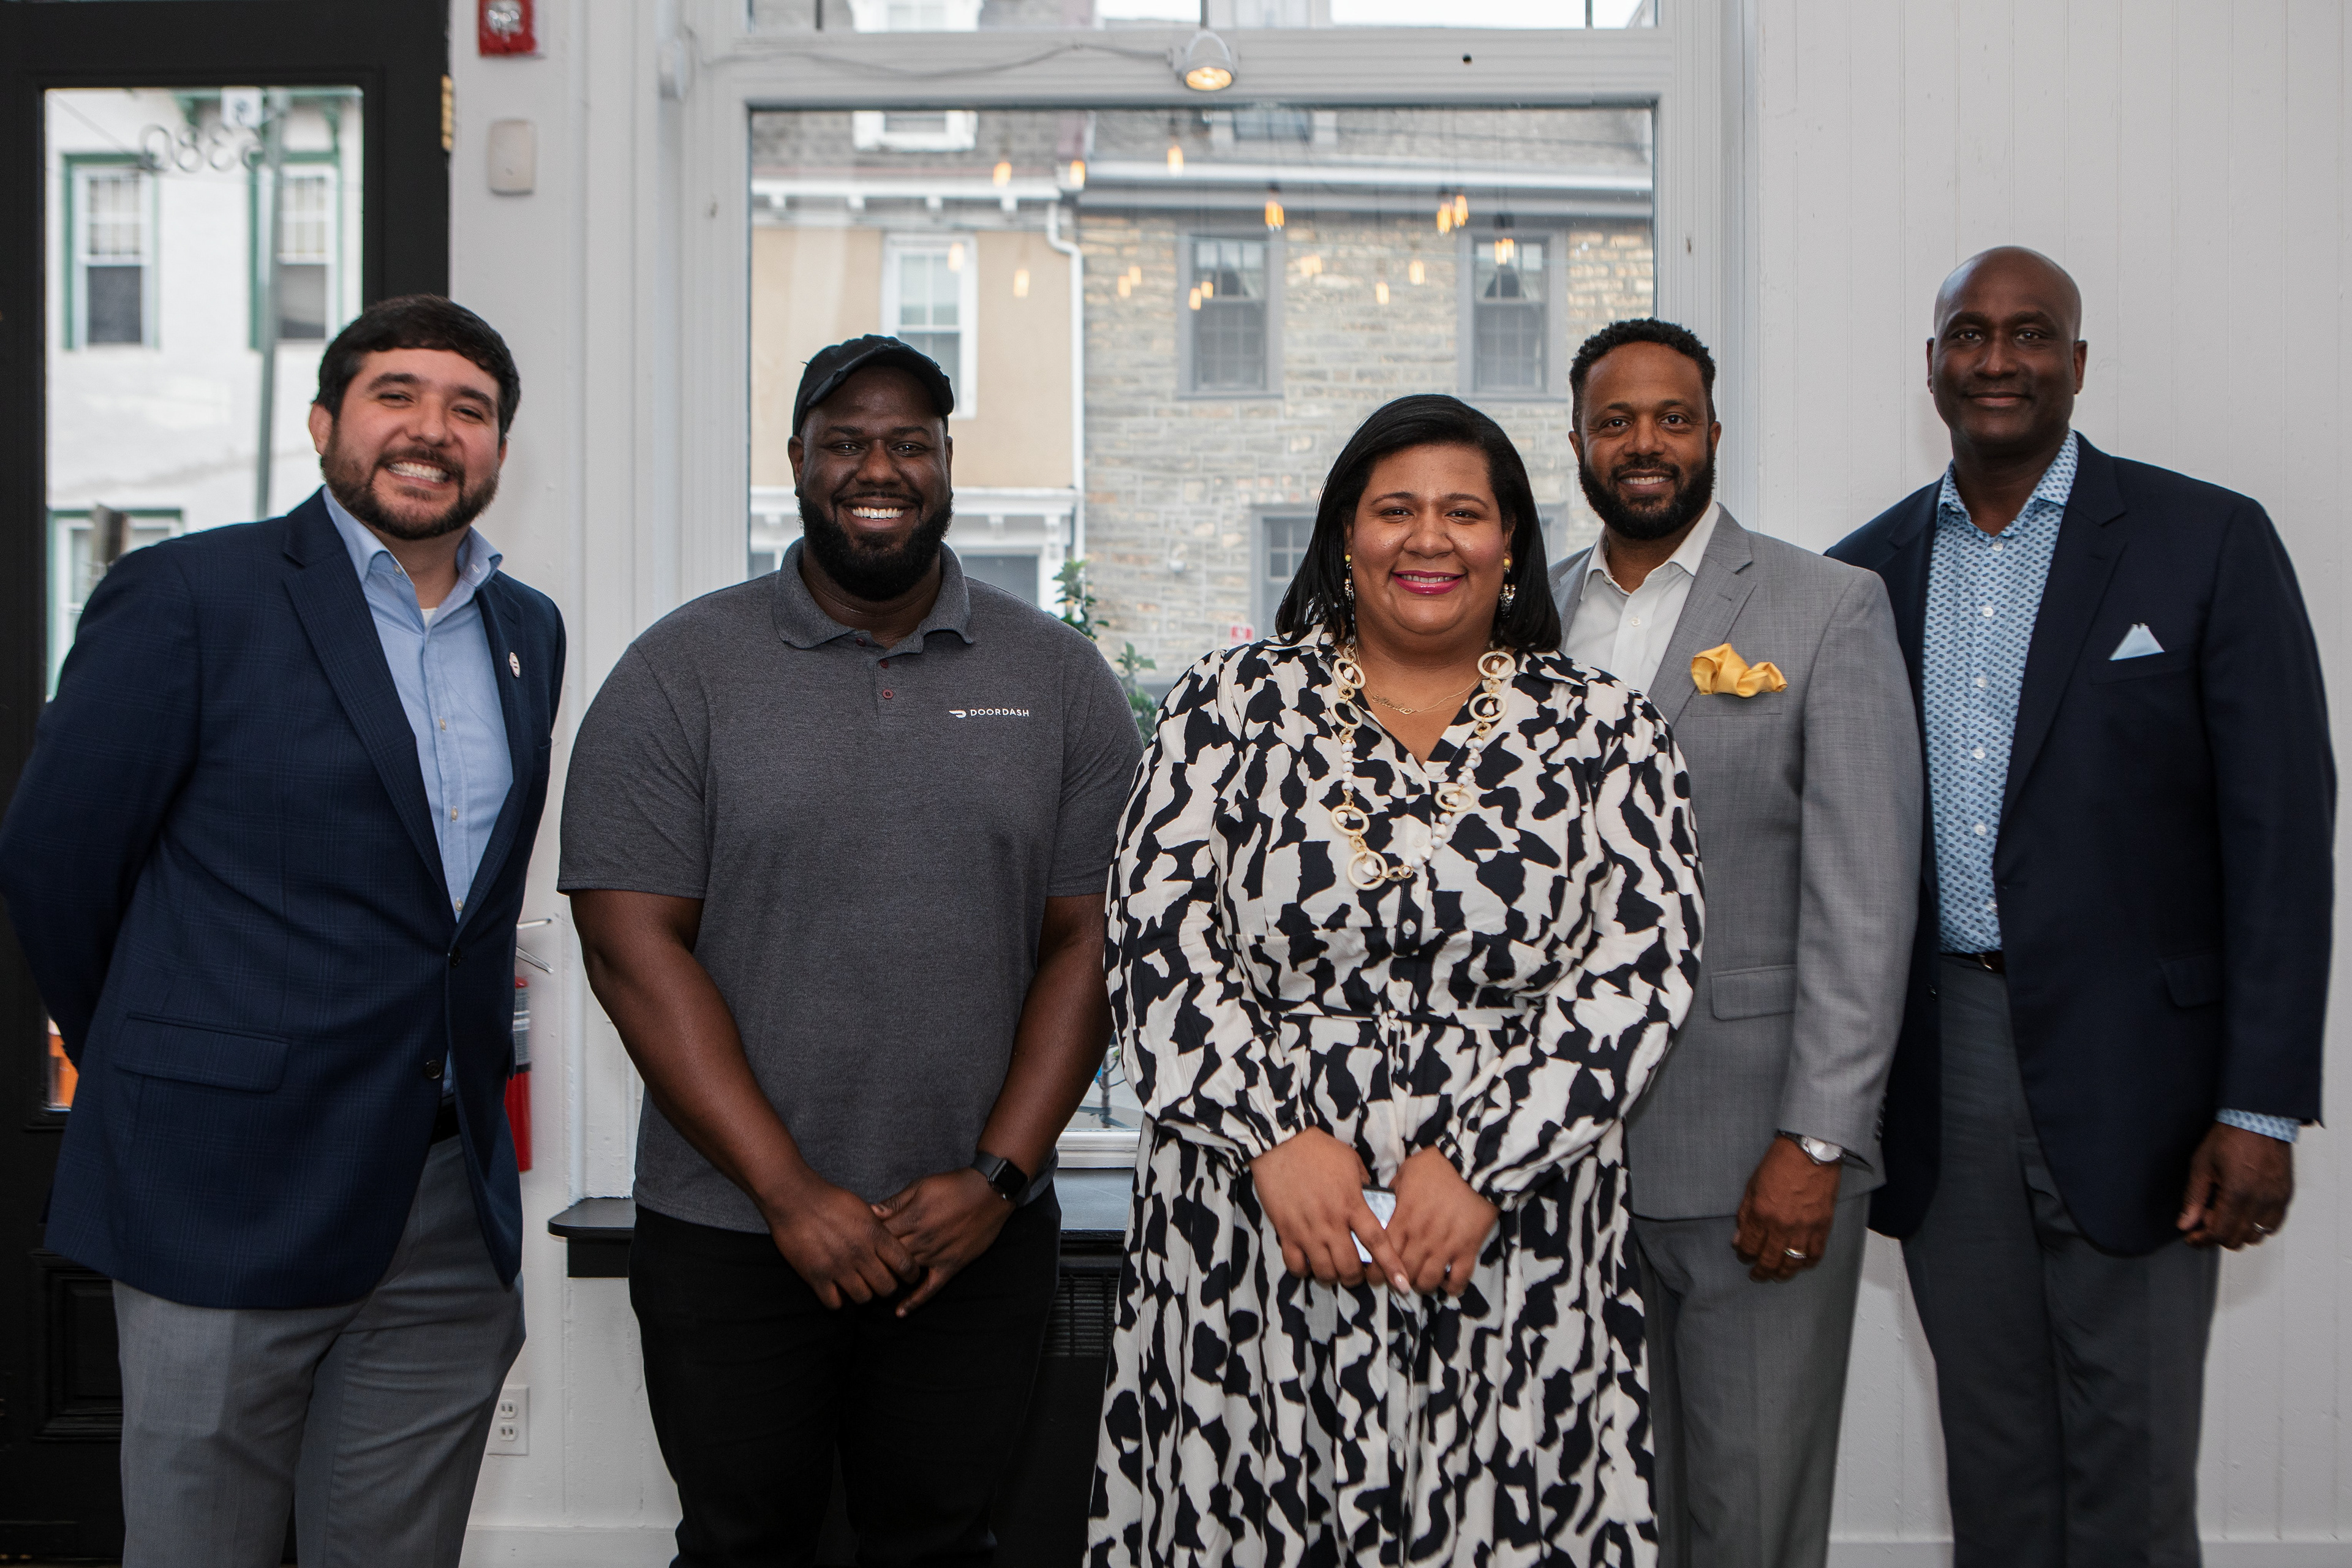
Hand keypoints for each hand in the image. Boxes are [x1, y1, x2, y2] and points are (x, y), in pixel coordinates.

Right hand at [765, 1176, 920, 1309]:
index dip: (910, 1274)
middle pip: (886, 1288)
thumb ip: (879, 1228)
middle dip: (886, 1288)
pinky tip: (836, 1291)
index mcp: (875, 1234)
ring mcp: (838, 1267)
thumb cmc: (829, 1199)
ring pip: (863, 1299)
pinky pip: (834, 1304)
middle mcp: (860, 1254)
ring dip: (862, 1294)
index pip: (905, 1265)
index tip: (907, 1276)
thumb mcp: (863, 1209)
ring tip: (857, 1286)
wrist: (794, 1198)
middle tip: (879, 1282)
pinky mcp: (816, 1277)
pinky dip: (837, 1301)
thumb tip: (892, 1241)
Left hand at [874, 1169, 1016, 1314]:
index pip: (879, 1236)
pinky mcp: (951, 1266)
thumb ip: (895, 1202)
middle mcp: (922, 1239)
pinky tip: (900, 1312)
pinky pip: (931, 1288)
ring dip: (889, 1278)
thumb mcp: (921, 1186)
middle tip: (861, 1265)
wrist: (990, 1193)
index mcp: (912, 1218)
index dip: (866, 1239)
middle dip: (873, 1261)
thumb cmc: (953, 1185)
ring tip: (873, 1283)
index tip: (858, 1242)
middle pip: (888, 1257)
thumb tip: (870, 1211)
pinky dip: (915, 1301)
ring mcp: (936, 1255)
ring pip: (905, 1273)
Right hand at [1249, 1129, 1409, 1291]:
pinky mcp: (1285, 1231)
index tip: (1402, 1283)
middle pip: (1349, 1265)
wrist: (1281, 1143)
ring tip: (1333, 1270)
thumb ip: (1363, 1186)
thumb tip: (1371, 1203)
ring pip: (1324, 1270)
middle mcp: (1331, 1221)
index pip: (1377, 1242)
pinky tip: (1309, 1263)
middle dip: (1356, 1278)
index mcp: (1352, 1204)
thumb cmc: (1319, 1150)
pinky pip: (1295, 1264)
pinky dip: (1304, 1270)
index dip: (1391, 1266)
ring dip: (1332, 1276)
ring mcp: (1307, 1229)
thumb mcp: (1351, 1162)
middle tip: (1356, 1273)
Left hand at [1386, 1148, 1498, 1297]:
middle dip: (1398, 1281)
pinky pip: (1458, 1279)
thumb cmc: (1438, 1165)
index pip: (1383, 1254)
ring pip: (1428, 1281)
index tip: (1376, 1276)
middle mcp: (1421, 1237)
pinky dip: (1451, 1286)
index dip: (1377, 1271)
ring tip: (1421, 1280)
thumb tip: (1385, 1204)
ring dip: (1422, 1285)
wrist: (1474, 1164)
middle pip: (1404, 1272)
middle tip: (1398, 1281)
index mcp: (1404, 1219)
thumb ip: (1394, 1192)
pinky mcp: (1468, 1249)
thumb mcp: (1407, 1172)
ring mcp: (1445, 1245)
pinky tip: (1446, 1282)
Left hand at [1733, 1136, 1840, 1282]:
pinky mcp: (1822, 1227)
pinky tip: (1801, 1265)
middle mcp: (1780, 1225)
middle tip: (1757, 1276)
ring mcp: (1803, 1228)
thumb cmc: (1779, 1164)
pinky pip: (1815, 1255)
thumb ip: (1744, 1214)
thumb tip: (1738, 1238)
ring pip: (1791, 1263)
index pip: (1748, 1246)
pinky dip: (1808, 1264)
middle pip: (1769, 1260)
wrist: (1810, 1152)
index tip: (1743, 1256)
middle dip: (1761, 1272)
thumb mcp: (1752, 1186)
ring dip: (1783, 1274)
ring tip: (1777, 1276)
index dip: (1744, 1255)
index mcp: (1760, 1213)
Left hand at [2178, 1122, 2294, 1248]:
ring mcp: (2276, 1199)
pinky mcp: (2285, 1196)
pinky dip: (2256, 1225)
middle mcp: (2261, 1200)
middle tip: (2204, 1219)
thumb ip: (2194, 1198)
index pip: (2220, 1233)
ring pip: (2257, 1235)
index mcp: (2238, 1192)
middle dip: (2217, 1235)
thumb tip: (2185, 1224)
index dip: (2202, 1240)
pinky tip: (2242, 1210)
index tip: (2192, 1237)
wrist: (2259, 1119)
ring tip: (2224, 1211)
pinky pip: (2272, 1225)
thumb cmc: (2230, 1137)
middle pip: (2238, 1239)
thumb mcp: (2201, 1165)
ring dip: (2237, 1231)